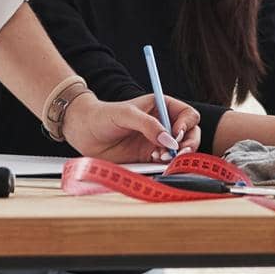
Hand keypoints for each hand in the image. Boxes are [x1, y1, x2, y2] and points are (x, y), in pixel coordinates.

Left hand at [63, 93, 201, 163]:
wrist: (83, 132)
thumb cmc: (103, 115)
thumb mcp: (126, 114)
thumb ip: (149, 125)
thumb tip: (170, 141)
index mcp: (161, 107)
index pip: (187, 115)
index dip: (187, 125)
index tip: (177, 134)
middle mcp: (162, 125)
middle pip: (190, 135)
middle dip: (188, 144)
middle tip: (178, 153)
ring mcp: (156, 143)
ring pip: (180, 152)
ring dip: (176, 157)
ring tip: (160, 157)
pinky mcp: (147, 158)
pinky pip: (164, 164)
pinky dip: (164, 166)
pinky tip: (154, 162)